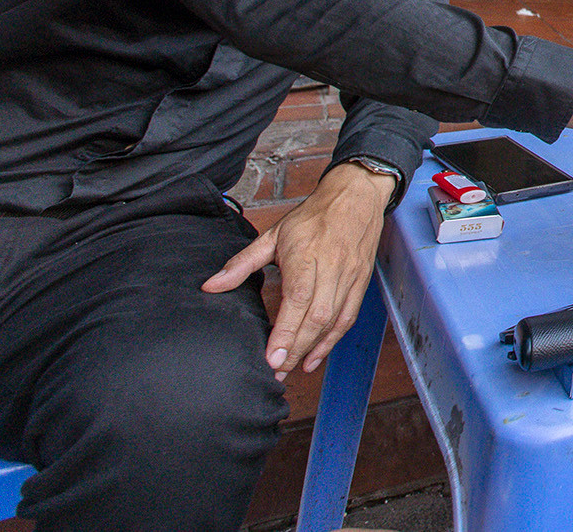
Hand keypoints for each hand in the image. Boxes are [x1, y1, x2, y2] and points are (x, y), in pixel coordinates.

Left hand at [203, 160, 390, 380]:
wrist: (356, 198)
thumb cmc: (312, 217)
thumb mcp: (273, 235)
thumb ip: (242, 264)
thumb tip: (211, 286)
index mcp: (306, 256)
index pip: (298, 300)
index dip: (286, 332)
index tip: (272, 358)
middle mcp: (331, 269)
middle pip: (316, 318)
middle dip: (295, 349)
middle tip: (275, 373)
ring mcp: (349, 278)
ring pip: (333, 321)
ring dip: (312, 350)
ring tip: (290, 371)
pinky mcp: (361, 283)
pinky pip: (347, 318)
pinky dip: (332, 341)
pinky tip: (314, 358)